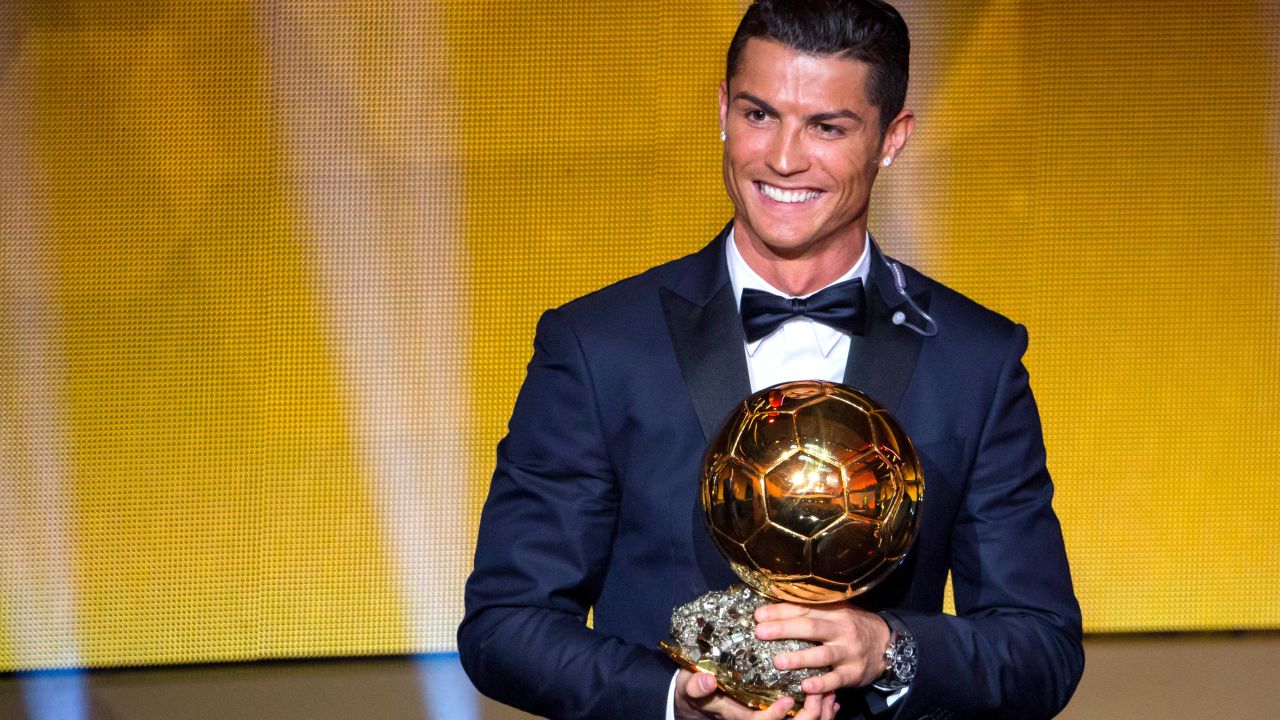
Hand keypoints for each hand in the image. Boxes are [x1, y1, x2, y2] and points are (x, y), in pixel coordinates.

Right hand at [674, 669, 836, 719]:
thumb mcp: (690, 688)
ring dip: (819, 714)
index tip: (786, 700)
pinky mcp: (778, 715)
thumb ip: (697, 687)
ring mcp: (770, 718)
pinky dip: (820, 714)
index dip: (775, 716)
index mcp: (740, 718)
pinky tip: (831, 702)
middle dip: (808, 716)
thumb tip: (706, 679)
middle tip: (820, 694)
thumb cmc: (695, 693)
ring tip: (831, 696)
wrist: (697, 700)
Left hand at [753, 602, 890, 693]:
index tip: (758, 615)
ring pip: (822, 654)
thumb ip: (813, 610)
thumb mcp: (838, 612)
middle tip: (760, 632)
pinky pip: (836, 678)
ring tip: (778, 662)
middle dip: (783, 629)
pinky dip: (821, 683)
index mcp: (833, 612)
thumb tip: (777, 607)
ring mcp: (848, 652)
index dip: (780, 611)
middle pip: (810, 628)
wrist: (888, 643)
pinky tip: (805, 686)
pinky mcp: (854, 672)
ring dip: (799, 658)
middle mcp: (841, 629)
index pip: (803, 609)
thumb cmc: (854, 626)